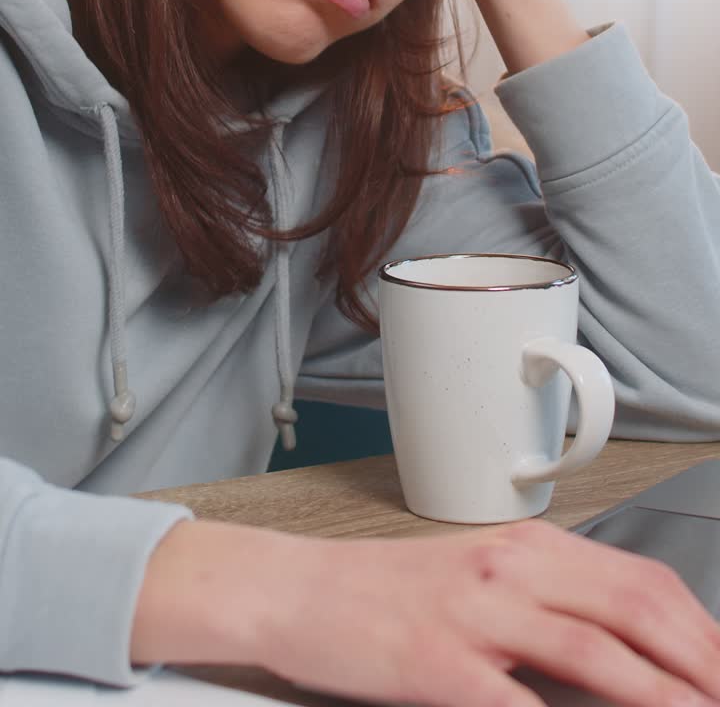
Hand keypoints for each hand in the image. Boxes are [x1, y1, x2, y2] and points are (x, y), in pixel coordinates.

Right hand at [134, 518, 719, 706]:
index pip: (640, 580)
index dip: (699, 627)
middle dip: (702, 662)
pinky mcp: (442, 668)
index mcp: (526, 547)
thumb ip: (546, 601)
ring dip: (666, 697)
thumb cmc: (384, 590)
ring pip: (601, 654)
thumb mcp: (478, 577)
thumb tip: (619, 646)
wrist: (298, 591)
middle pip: (638, 610)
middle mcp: (512, 570)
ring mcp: (479, 617)